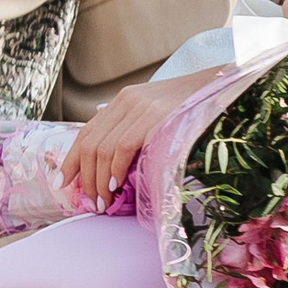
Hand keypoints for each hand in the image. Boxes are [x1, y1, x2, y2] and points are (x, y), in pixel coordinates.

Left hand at [58, 67, 220, 209]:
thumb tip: (114, 158)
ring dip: (99, 180)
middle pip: (90, 142)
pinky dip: (115, 169)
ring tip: (103, 202)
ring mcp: (139, 108)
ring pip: (103, 148)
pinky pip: (123, 146)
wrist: (223, 86)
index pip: (87, 132)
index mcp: (123, 100)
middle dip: (84, 176)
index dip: (72, 159)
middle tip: (89, 201)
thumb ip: (135, 126)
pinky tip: (116, 186)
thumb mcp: (158, 111)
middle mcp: (126, 101)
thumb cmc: (195, 106)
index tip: (63, 182)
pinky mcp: (154, 118)